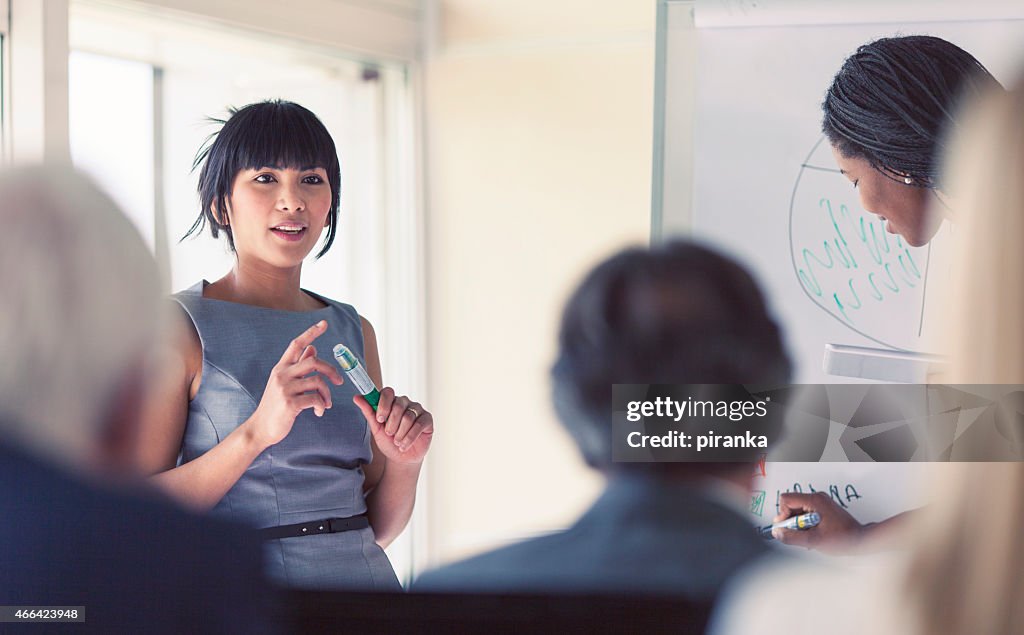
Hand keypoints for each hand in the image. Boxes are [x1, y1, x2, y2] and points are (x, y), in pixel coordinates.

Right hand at [248, 320, 343, 448]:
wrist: (260, 428)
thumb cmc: (275, 406)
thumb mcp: (284, 383)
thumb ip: (298, 366)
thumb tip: (313, 348)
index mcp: (281, 368)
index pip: (296, 344)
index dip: (311, 332)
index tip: (325, 324)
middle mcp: (281, 375)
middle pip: (314, 361)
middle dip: (331, 370)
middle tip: (339, 382)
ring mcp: (284, 388)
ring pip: (318, 381)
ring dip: (327, 394)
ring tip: (326, 403)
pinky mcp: (289, 403)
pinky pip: (315, 399)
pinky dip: (322, 405)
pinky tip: (318, 412)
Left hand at [353, 387, 433, 464]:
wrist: (401, 458)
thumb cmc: (388, 441)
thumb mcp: (376, 428)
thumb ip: (368, 412)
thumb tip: (357, 397)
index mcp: (391, 401)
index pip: (388, 392)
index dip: (383, 405)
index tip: (379, 419)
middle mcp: (405, 402)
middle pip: (398, 405)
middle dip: (391, 423)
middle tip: (389, 434)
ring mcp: (417, 410)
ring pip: (408, 417)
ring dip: (400, 433)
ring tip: (397, 442)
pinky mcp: (427, 419)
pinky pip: (419, 425)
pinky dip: (410, 438)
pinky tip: (404, 445)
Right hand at [772, 492, 865, 552]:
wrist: (861, 540)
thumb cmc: (843, 539)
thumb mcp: (813, 540)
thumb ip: (792, 537)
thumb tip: (777, 533)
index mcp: (814, 501)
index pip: (786, 500)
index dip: (783, 514)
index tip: (787, 527)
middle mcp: (817, 498)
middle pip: (791, 505)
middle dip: (791, 521)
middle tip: (799, 534)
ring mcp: (821, 502)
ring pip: (798, 510)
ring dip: (799, 524)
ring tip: (809, 535)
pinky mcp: (823, 508)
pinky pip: (806, 513)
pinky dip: (806, 524)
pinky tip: (813, 534)